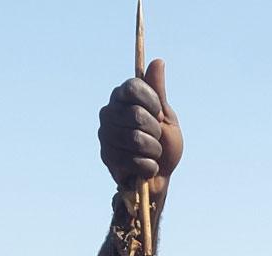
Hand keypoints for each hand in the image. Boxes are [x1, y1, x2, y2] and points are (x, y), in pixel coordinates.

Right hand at [98, 59, 182, 206]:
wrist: (160, 178)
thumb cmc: (164, 146)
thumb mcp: (166, 118)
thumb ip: (159, 93)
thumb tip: (158, 61)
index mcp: (123, 97)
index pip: (133, 88)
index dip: (152, 103)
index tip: (159, 114)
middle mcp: (109, 112)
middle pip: (136, 115)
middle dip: (155, 132)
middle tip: (156, 139)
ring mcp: (105, 134)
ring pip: (135, 139)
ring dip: (153, 151)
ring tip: (152, 154)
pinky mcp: (106, 157)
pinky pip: (132, 160)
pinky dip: (147, 167)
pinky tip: (146, 168)